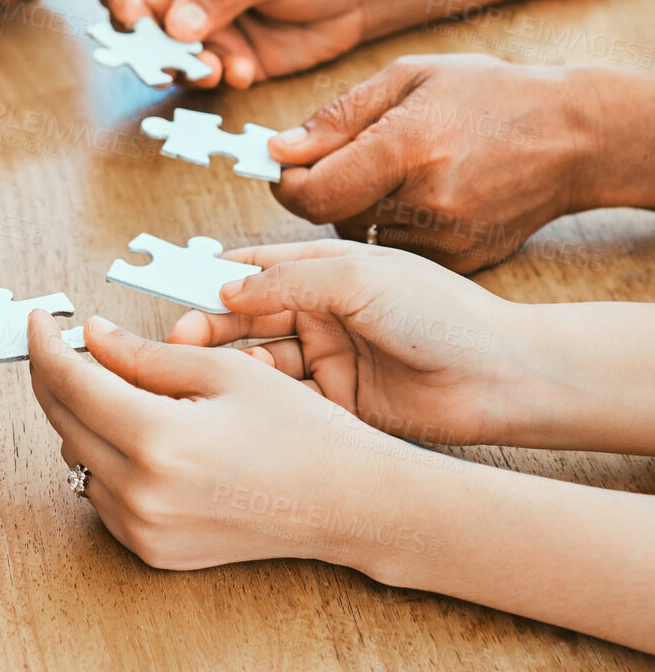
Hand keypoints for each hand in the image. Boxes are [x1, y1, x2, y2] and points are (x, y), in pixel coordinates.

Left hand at [28, 310, 445, 571]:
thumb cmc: (297, 429)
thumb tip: (90, 336)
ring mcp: (144, 530)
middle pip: (61, 420)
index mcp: (157, 440)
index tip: (39, 321)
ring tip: (127, 390)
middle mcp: (141, 494)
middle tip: (71, 345)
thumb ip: (142, 355)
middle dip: (57, 376)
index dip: (45, 345)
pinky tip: (142, 435)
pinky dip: (105, 458)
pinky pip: (100, 494)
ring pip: (76, 458)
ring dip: (83, 418)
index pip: (69, 382)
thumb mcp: (221, 371)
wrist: (347, 503)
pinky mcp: (152, 551)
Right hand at [95, 0, 370, 86]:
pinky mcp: (223, 59)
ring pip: (162, 54)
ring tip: (213, 69)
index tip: (132, 18)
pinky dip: (217, 79)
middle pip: (133, 17)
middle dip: (145, 42)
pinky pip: (201, 76)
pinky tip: (245, 72)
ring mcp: (200, 27)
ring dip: (179, 67)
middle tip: (171, 56)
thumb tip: (174, 26)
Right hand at [168, 239, 520, 445]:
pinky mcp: (338, 403)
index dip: (210, 276)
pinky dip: (261, 396)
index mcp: (325, 272)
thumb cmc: (442, 314)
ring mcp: (328, 358)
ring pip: (259, 360)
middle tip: (178, 340)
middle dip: (209, 326)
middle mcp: (321, 313)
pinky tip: (249, 392)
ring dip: (231, 363)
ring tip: (207, 369)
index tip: (170, 284)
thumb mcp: (357, 279)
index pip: (252, 269)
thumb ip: (286, 282)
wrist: (502, 377)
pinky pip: (285, 399)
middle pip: (246, 317)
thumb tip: (225, 288)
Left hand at [269, 55, 591, 270]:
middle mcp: (428, 200)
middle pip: (334, 214)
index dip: (288, 184)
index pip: (315, 192)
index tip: (287, 167)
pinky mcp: (462, 260)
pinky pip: (396, 250)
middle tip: (346, 158)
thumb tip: (279, 150)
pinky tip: (419, 194)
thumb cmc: (489, 95)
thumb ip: (337, 117)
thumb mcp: (408, 78)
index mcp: (409, 147)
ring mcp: (448, 237)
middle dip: (323, 188)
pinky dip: (392, 225)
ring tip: (392, 171)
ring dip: (357, 207)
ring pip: (361, 234)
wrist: (575, 136)